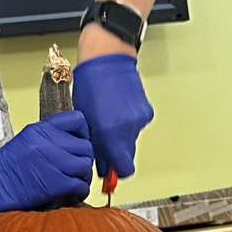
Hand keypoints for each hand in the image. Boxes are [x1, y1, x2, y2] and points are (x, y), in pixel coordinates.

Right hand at [0, 112, 94, 215]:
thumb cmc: (6, 167)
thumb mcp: (26, 141)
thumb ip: (49, 139)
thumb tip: (72, 145)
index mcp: (40, 129)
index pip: (77, 120)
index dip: (84, 133)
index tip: (80, 143)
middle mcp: (47, 142)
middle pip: (85, 146)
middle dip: (85, 159)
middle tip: (78, 169)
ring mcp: (52, 162)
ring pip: (85, 165)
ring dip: (84, 176)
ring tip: (76, 181)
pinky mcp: (54, 183)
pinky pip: (80, 185)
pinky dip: (80, 190)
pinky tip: (73, 192)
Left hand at [72, 53, 153, 182]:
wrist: (108, 58)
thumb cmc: (90, 84)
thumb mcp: (84, 119)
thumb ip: (95, 145)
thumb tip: (102, 164)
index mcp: (109, 132)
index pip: (122, 169)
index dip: (114, 173)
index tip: (108, 172)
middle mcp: (128, 128)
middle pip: (128, 157)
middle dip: (116, 155)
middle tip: (104, 143)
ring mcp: (139, 120)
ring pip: (131, 141)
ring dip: (121, 138)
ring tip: (108, 119)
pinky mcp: (146, 111)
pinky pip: (136, 127)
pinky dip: (128, 124)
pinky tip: (118, 110)